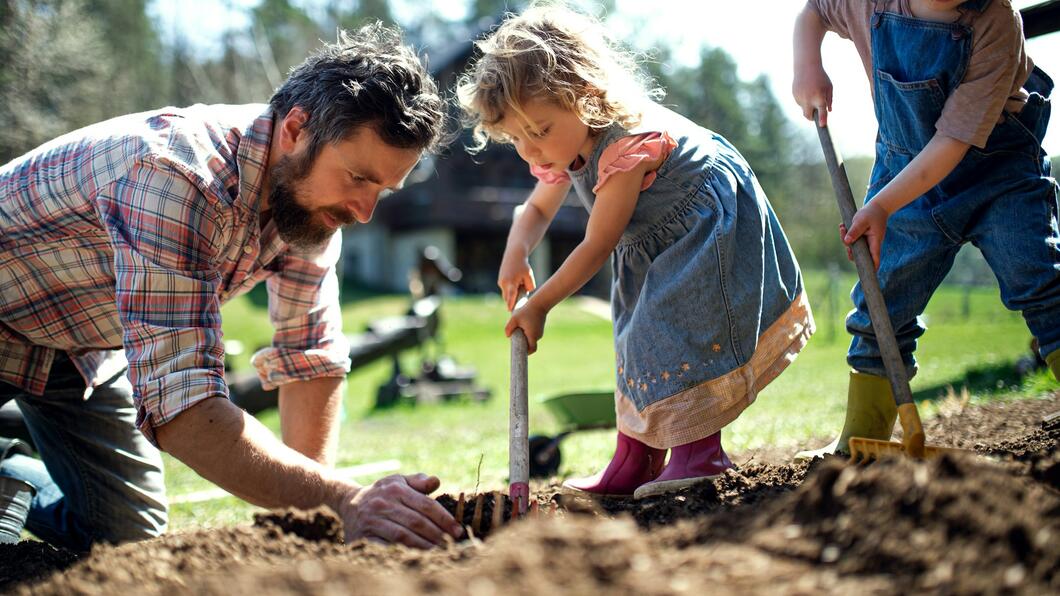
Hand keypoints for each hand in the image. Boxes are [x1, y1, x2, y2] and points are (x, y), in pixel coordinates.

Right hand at [337, 473, 462, 548]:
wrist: (348, 502)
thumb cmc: (382, 492)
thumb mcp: (398, 481)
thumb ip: (418, 481)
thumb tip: (436, 481)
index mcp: (396, 489)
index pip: (426, 505)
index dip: (444, 518)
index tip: (457, 530)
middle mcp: (383, 503)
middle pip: (417, 522)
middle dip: (437, 534)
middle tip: (451, 544)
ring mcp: (372, 520)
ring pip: (403, 536)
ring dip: (423, 546)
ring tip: (439, 552)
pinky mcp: (363, 536)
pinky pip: (386, 547)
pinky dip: (402, 553)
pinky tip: (416, 557)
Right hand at [497, 249, 535, 311]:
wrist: (514, 254)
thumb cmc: (523, 265)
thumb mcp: (529, 276)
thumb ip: (529, 287)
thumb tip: (526, 294)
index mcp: (511, 282)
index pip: (511, 295)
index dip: (511, 303)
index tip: (509, 310)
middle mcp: (503, 283)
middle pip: (508, 297)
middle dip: (513, 300)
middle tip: (520, 301)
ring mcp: (500, 282)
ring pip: (507, 293)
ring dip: (513, 294)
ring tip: (519, 284)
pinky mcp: (500, 281)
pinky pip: (506, 289)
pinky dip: (511, 289)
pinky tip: (516, 282)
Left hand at [505, 300, 546, 353]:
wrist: (540, 303)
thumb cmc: (526, 311)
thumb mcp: (514, 319)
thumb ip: (509, 328)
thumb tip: (507, 336)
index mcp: (532, 335)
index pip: (531, 350)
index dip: (526, 352)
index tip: (519, 351)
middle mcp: (538, 335)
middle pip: (530, 345)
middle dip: (523, 344)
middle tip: (515, 338)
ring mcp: (540, 332)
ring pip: (531, 339)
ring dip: (525, 337)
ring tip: (519, 329)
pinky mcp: (540, 328)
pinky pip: (533, 334)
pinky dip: (528, 333)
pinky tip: (523, 325)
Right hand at [793, 62, 832, 126]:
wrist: (806, 66)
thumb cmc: (821, 77)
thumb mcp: (829, 87)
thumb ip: (830, 100)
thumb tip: (829, 111)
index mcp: (819, 97)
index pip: (821, 112)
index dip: (822, 120)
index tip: (822, 125)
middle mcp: (809, 99)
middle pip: (808, 116)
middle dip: (811, 118)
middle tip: (815, 115)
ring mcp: (800, 98)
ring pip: (803, 108)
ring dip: (807, 105)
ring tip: (811, 93)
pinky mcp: (795, 95)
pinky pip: (799, 102)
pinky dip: (803, 100)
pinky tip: (805, 90)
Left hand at [840, 201, 889, 269]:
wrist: (876, 207)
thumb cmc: (871, 213)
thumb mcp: (861, 220)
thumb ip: (855, 231)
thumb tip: (847, 242)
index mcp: (875, 242)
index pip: (875, 258)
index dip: (872, 267)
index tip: (868, 275)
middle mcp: (870, 244)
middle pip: (859, 255)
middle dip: (849, 249)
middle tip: (843, 232)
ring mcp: (865, 242)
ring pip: (853, 247)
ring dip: (845, 239)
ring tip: (842, 227)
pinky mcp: (860, 239)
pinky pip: (851, 240)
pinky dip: (845, 234)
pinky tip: (842, 226)